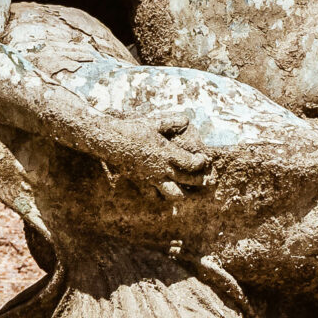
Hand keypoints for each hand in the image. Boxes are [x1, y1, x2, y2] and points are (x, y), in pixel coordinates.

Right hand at [91, 111, 209, 197]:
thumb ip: (173, 121)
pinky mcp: (141, 183)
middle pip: (186, 180)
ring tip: (191, 193)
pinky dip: (162, 197)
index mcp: (167, 153)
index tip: (204, 160)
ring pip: (173, 194)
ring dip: (185, 195)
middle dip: (199, 181)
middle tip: (206, 180)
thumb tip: (187, 120)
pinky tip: (166, 193)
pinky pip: (154, 196)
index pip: (190, 163)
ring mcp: (151, 178)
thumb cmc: (133, 129)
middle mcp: (161, 169)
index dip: (200, 163)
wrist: (111, 140)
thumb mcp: (154, 122)